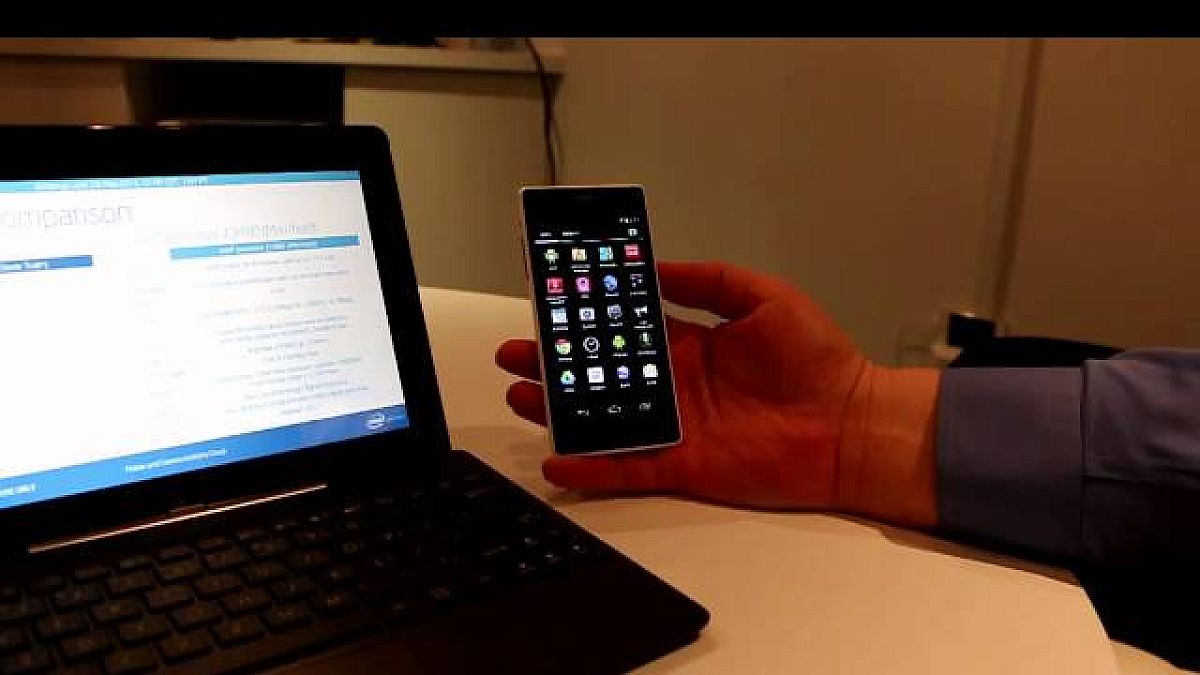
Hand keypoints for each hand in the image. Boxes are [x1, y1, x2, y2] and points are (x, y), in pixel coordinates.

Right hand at [497, 261, 938, 526]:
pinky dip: (591, 467)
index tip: (555, 303)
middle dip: (558, 364)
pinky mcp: (684, 467)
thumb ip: (709, 280)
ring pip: (604, 419)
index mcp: (692, 344)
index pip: (627, 329)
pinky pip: (627, 468)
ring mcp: (677, 428)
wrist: (851, 424)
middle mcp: (677, 386)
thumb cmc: (818, 359)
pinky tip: (556, 461)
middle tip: (517, 354)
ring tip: (521, 396)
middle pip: (603, 375)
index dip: (591, 318)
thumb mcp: (764, 297)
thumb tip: (657, 267)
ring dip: (561, 411)